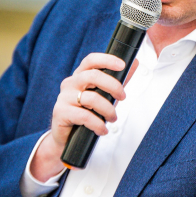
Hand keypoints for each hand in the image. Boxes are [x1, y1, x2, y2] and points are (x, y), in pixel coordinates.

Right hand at [31, 53, 138, 180]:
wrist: (66, 136)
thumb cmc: (86, 112)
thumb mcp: (103, 95)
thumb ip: (117, 80)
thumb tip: (134, 63)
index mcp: (80, 75)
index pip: (91, 60)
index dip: (106, 60)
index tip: (122, 65)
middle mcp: (70, 83)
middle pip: (93, 76)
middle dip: (113, 86)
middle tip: (123, 97)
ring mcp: (64, 97)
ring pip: (91, 98)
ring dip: (108, 110)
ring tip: (113, 118)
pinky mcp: (61, 113)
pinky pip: (84, 116)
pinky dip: (98, 124)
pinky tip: (102, 130)